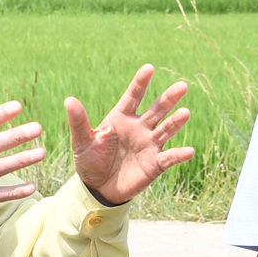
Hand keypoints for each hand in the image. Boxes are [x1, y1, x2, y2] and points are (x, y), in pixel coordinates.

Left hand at [67, 65, 193, 204]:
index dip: (140, 83)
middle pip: (156, 109)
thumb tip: (69, 100)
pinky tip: (188, 151)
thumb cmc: (90, 161)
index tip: (149, 68)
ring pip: (166, 129)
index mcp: (121, 118)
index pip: (133, 97)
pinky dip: (179, 155)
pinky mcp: (155, 164)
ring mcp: (149, 144)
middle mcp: (139, 128)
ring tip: (185, 112)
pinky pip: (169, 158)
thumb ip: (79, 122)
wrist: (97, 188)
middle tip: (182, 86)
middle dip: (168, 98)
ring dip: (176, 122)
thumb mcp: (82, 141)